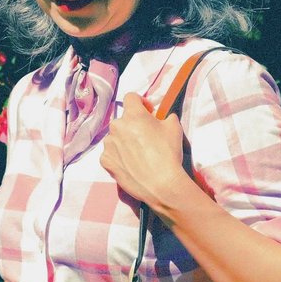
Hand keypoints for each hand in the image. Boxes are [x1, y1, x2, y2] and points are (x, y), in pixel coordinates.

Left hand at [101, 91, 184, 208]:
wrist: (161, 184)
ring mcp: (109, 144)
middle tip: (145, 138)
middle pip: (123, 120)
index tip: (148, 112)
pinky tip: (130, 164)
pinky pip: (110, 153)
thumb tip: (161, 118)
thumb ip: (166, 117)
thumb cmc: (169, 153)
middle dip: (133, 125)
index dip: (141, 103)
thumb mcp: (175, 128)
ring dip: (124, 141)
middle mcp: (117, 126)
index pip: (131, 97)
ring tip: (137, 154)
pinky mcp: (106, 161)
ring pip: (115, 137)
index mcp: (133, 115)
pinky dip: (118, 156)